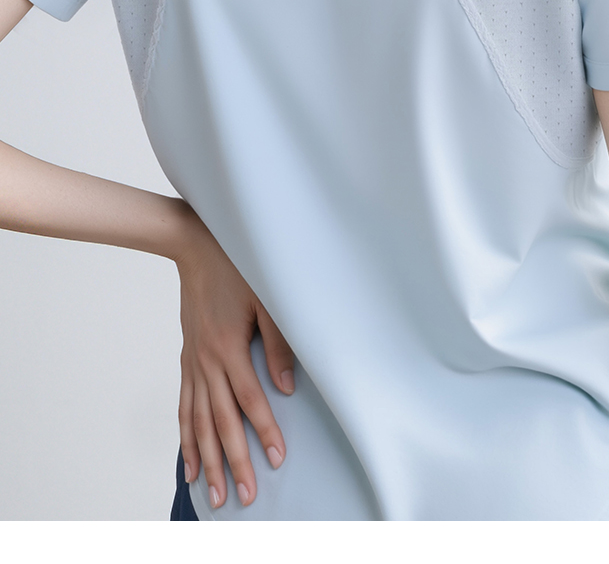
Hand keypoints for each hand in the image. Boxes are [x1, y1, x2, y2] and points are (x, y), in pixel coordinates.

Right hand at [175, 211, 294, 509]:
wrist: (196, 249)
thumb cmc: (237, 269)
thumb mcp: (265, 299)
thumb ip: (277, 343)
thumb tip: (287, 386)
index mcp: (229, 348)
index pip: (251, 400)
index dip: (266, 431)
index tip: (278, 458)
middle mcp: (207, 362)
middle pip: (222, 422)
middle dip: (235, 461)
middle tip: (246, 495)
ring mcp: (194, 365)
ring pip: (200, 423)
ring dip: (208, 460)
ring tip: (217, 493)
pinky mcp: (187, 362)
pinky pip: (184, 408)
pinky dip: (186, 438)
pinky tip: (191, 464)